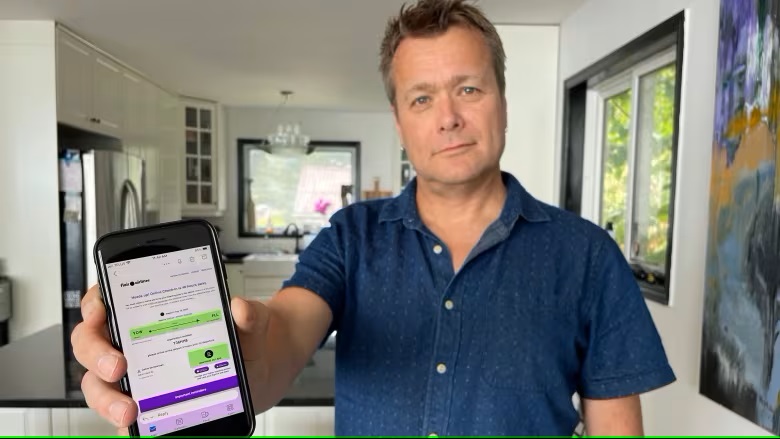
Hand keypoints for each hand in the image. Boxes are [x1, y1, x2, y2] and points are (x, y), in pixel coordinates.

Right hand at [71, 284, 271, 433]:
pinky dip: (125, 423)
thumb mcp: (250, 324)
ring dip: (107, 399)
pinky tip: (140, 425)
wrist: (256, 373)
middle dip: (97, 355)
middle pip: (91, 344)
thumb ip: (249, 315)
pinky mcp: (140, 405)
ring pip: (98, 385)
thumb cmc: (239, 341)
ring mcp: (132, 376)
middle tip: (118, 366)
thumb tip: (240, 308)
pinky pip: (121, 414)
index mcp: (147, 312)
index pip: (105, 301)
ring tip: (129, 410)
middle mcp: (131, 342)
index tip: (100, 311)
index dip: (94, 304)